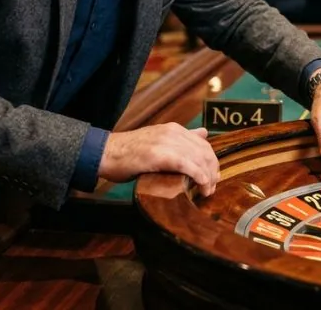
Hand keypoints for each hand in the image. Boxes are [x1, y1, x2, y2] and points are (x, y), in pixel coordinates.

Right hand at [98, 123, 219, 195]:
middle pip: (204, 151)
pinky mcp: (159, 155)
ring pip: (199, 158)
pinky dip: (199, 176)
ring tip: (207, 191)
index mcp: (174, 129)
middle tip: (212, 188)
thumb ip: (181, 138)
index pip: (203, 144)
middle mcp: (173, 132)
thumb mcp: (158, 139)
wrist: (106, 153)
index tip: (214, 177)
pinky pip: (187, 165)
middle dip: (212, 171)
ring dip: (208, 177)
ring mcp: (166, 142)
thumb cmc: (129, 151)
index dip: (212, 162)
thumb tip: (204, 132)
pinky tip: (202, 186)